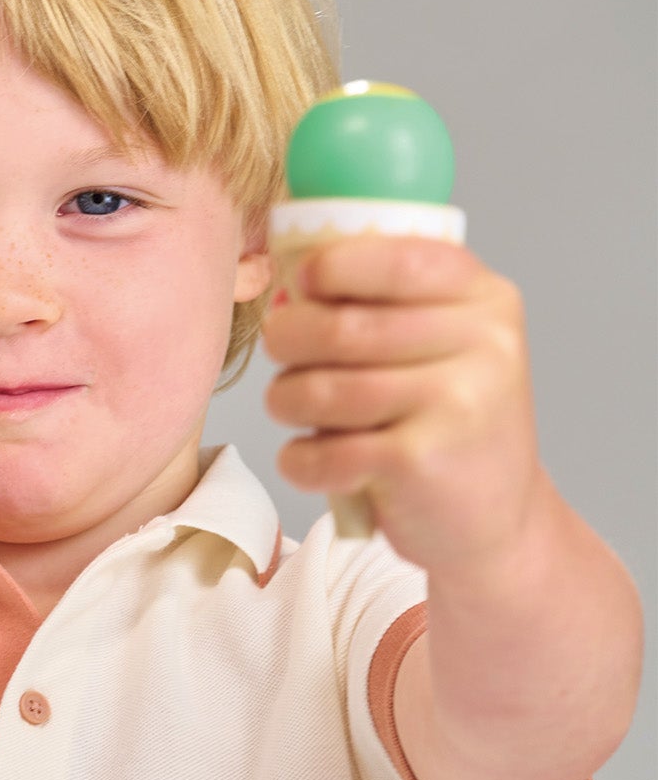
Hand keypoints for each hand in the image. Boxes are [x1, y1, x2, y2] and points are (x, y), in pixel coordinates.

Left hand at [260, 235, 545, 576]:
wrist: (500, 520)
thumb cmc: (451, 423)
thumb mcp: (450, 345)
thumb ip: (390, 305)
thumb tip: (289, 289)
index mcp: (488, 300)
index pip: (397, 260)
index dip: (331, 266)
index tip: (298, 282)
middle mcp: (483, 346)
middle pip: (345, 326)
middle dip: (289, 337)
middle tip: (278, 349)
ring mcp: (456, 405)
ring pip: (325, 389)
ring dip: (285, 399)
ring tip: (289, 405)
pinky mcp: (422, 462)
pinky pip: (324, 452)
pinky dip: (299, 459)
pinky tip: (310, 460)